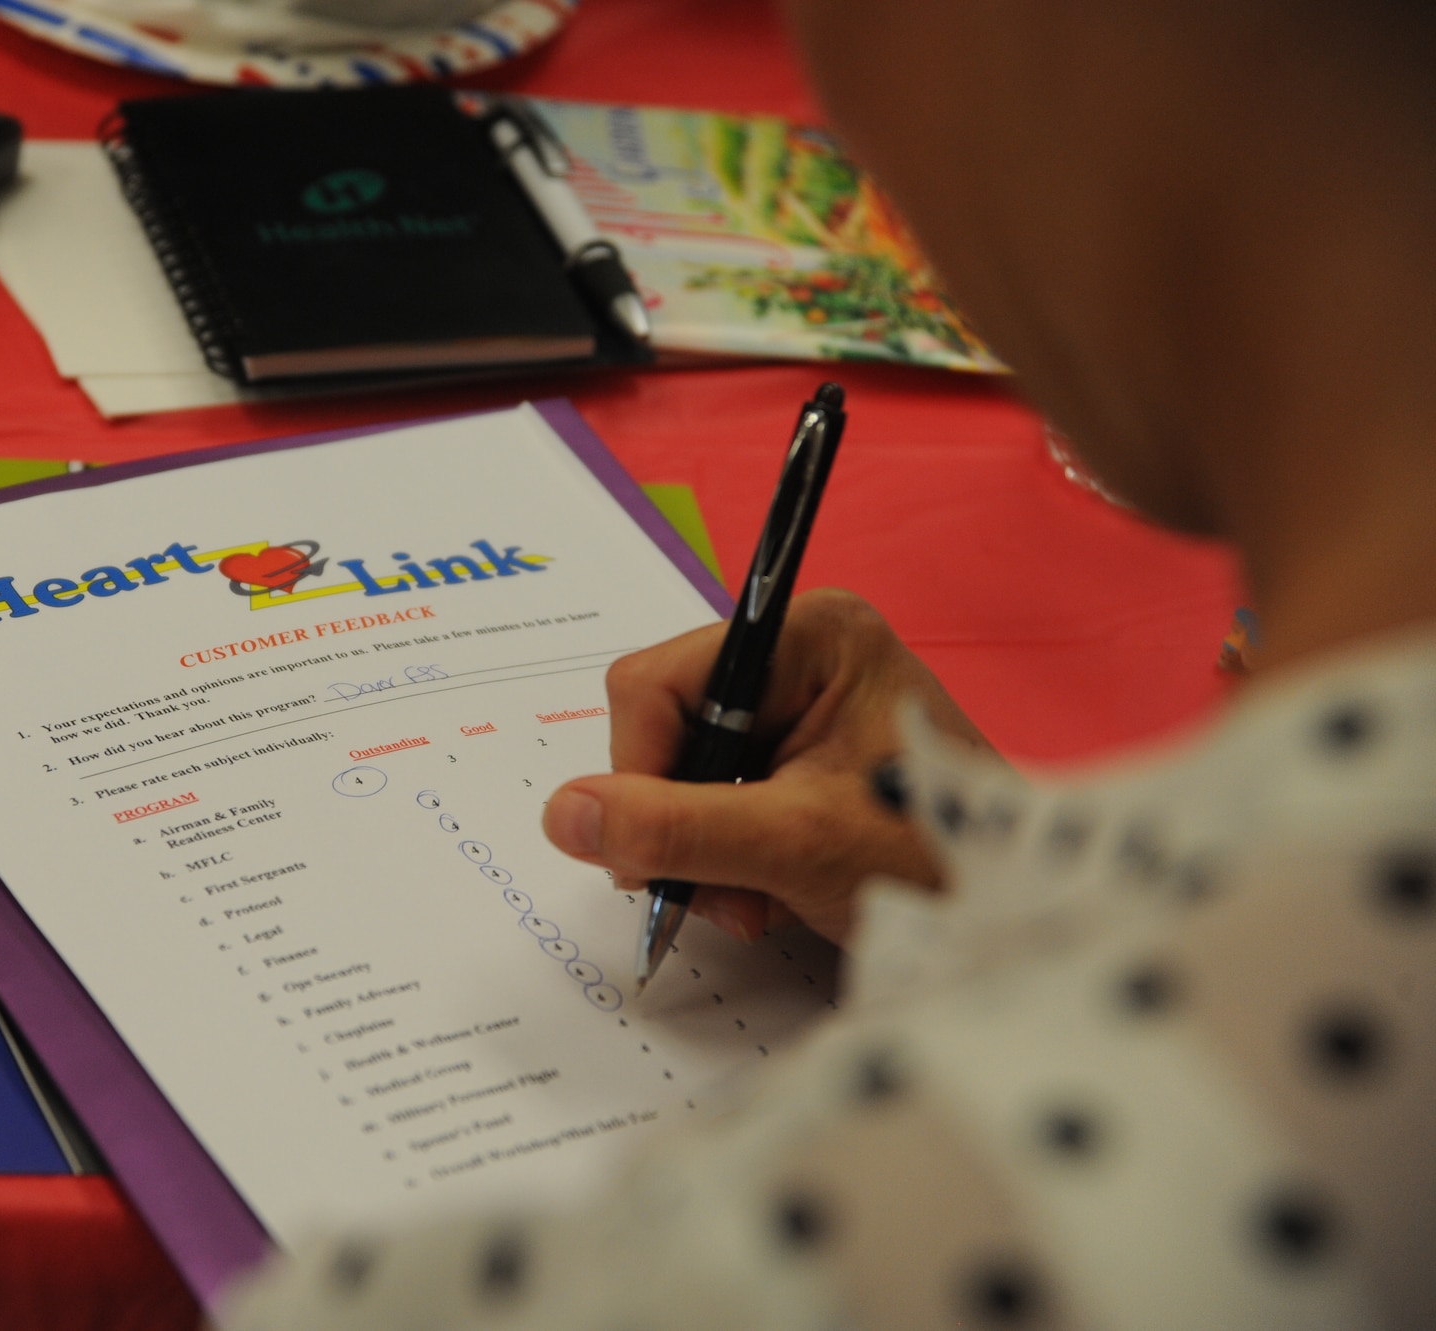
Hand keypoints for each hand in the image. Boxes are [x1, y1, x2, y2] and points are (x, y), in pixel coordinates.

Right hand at [541, 589, 992, 945]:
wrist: (1019, 917)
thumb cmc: (935, 863)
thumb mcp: (795, 846)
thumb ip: (675, 828)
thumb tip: (563, 815)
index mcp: (808, 636)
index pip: (656, 684)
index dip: (640, 773)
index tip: (657, 859)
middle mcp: (798, 653)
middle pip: (664, 727)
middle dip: (679, 821)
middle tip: (722, 894)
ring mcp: (798, 703)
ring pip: (681, 769)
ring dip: (701, 850)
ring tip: (756, 901)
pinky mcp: (797, 752)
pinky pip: (713, 795)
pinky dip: (726, 854)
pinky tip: (767, 890)